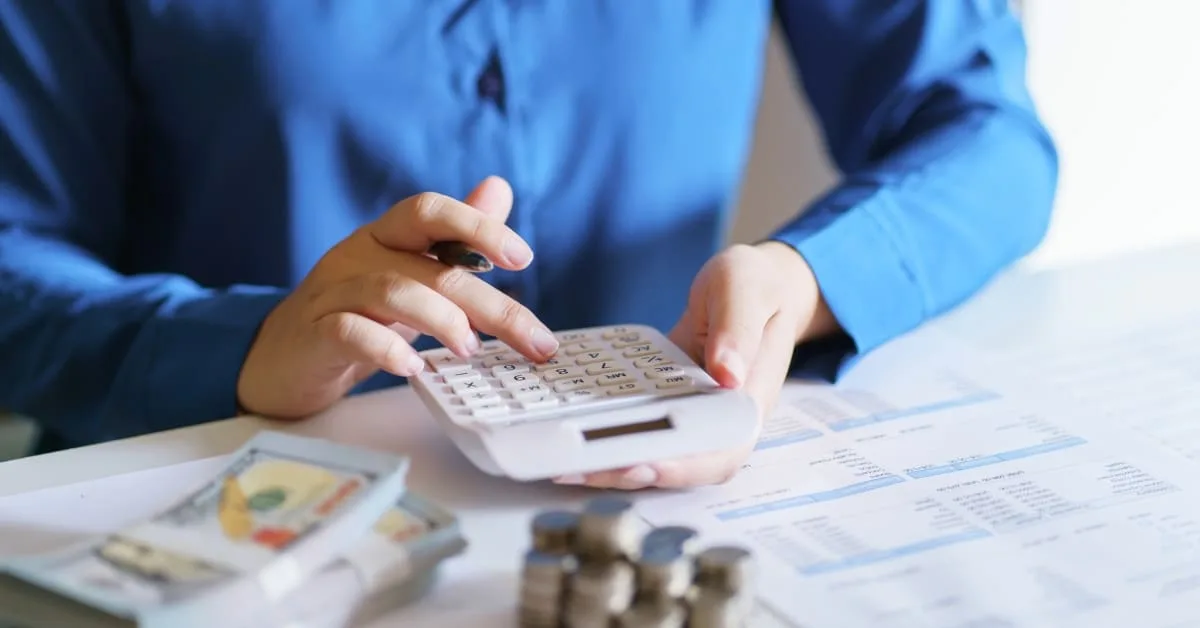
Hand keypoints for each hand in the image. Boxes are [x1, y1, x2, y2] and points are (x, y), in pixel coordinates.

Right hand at [237, 176, 559, 417]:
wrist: (281, 359)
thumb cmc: (354, 314)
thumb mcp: (409, 273)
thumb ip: (454, 238)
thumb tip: (500, 190)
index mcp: (386, 237)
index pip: (429, 210)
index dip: (477, 226)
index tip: (522, 258)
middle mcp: (358, 255)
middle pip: (432, 268)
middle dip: (492, 305)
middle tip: (533, 340)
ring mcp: (332, 293)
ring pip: (392, 292)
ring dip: (442, 320)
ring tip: (471, 349)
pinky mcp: (314, 334)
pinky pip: (349, 332)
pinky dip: (385, 349)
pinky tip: (413, 367)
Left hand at [555, 241, 837, 489]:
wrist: (749, 288)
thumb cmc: (754, 287)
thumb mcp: (747, 290)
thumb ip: (737, 328)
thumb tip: (728, 374)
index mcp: (747, 401)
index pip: (720, 453)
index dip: (680, 467)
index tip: (638, 464)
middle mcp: (719, 421)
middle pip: (679, 466)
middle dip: (628, 473)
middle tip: (577, 468)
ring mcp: (691, 418)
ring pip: (654, 457)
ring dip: (610, 466)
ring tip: (562, 463)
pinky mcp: (665, 409)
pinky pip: (637, 433)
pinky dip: (604, 442)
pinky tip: (567, 438)